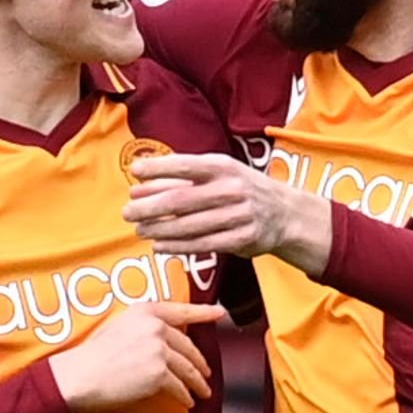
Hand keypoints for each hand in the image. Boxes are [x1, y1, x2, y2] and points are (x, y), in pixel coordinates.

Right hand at [48, 302, 225, 409]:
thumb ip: (144, 327)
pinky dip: (185, 396)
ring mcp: (159, 350)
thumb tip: (167, 338)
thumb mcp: (119, 327)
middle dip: (199, 362)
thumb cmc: (93, 355)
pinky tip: (187, 402)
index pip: (181, 310)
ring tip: (203, 391)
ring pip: (188, 368)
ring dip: (197, 382)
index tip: (218, 313)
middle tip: (205, 372)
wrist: (80, 376)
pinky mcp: (159, 373)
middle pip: (187, 346)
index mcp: (145, 311)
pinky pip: (179, 387)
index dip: (203, 312)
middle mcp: (155, 327)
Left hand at [122, 153, 333, 274]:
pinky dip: (178, 246)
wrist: (285, 213)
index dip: (158, 168)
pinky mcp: (243, 239)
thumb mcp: (216, 174)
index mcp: (223, 167)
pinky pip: (204, 245)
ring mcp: (239, 215)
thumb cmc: (240, 188)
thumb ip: (178, 179)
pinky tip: (159, 246)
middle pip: (181, 200)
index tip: (135, 173)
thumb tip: (138, 186)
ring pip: (190, 226)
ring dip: (160, 230)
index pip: (185, 166)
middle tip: (127, 212)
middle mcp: (232, 189)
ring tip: (140, 230)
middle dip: (150, 207)